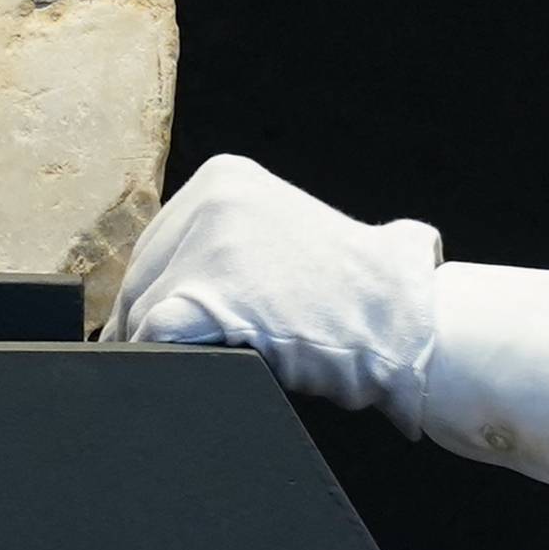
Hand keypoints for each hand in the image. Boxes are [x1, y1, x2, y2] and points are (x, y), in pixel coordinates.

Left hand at [105, 153, 441, 424]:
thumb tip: (170, 276)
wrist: (404, 317)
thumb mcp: (284, 228)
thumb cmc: (357, 289)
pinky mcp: (210, 296)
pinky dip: (163, 358)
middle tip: (156, 353)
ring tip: (187, 364)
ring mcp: (210, 247)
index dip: (154, 290)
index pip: (157, 242)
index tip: (150, 322)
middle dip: (146, 319)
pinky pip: (156, 334)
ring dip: (158, 345)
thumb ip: (228, 239)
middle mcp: (211, 201)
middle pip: (144, 274)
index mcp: (224, 178)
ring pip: (145, 307)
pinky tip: (189, 370)